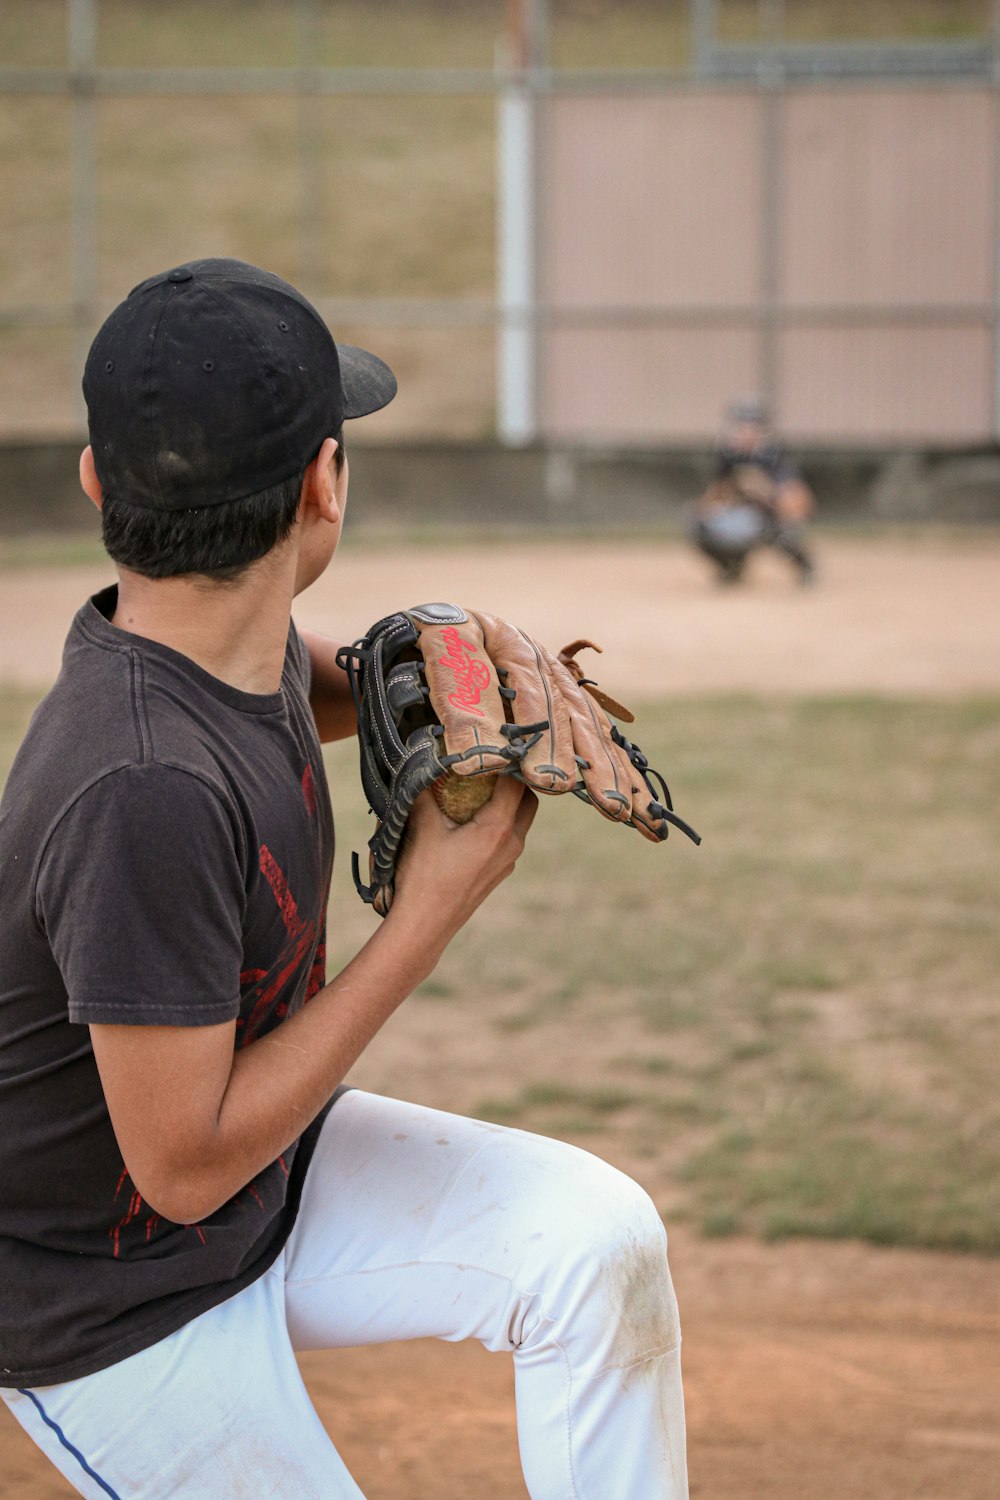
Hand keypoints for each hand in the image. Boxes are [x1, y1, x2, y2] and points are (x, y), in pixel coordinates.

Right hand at [390, 775, 537, 945]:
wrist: (425, 926)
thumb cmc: (424, 875)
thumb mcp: (422, 827)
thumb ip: (423, 791)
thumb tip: (421, 762)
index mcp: (499, 828)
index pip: (517, 781)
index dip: (509, 759)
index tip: (494, 743)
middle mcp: (512, 844)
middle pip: (529, 801)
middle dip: (514, 780)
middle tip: (491, 765)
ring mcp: (508, 862)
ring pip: (520, 821)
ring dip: (507, 802)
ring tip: (481, 789)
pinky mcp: (498, 874)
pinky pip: (508, 839)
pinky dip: (499, 823)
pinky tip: (472, 820)